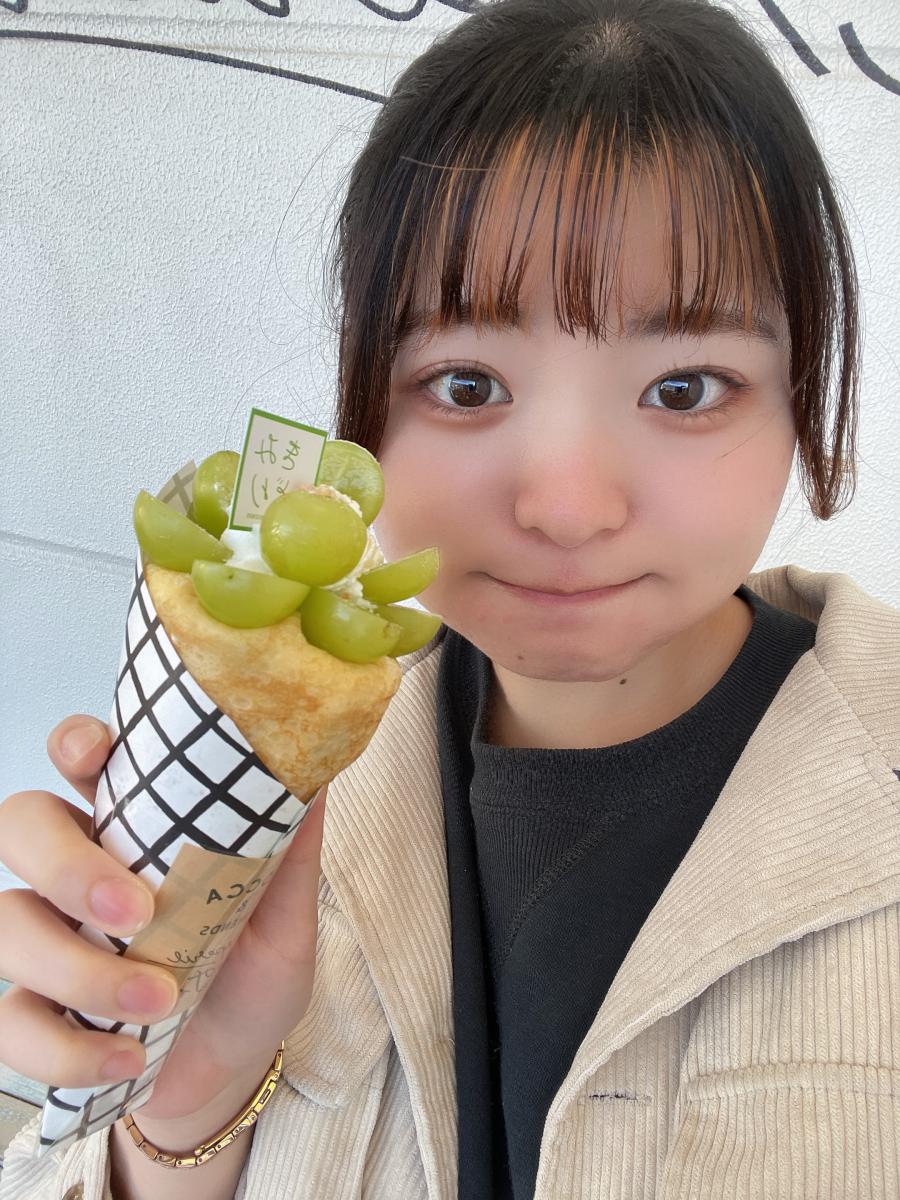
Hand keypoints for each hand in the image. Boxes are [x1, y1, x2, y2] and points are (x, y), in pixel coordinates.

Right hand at [0, 714, 324, 1129]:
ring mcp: (48, 939)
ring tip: (159, 1003)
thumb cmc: (252, 975)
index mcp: (135, 827)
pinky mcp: (32, 1014)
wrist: (236, 1069)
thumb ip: (291, 853)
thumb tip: (315, 777)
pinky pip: (11, 1023)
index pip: (82, 758)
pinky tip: (127, 1058)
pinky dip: (68, 1048)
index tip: (94, 755)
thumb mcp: (286, 918)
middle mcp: (77, 871)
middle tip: (136, 911)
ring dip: (78, 969)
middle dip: (65, 863)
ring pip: (7, 922)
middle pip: (20, 825)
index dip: (74, 743)